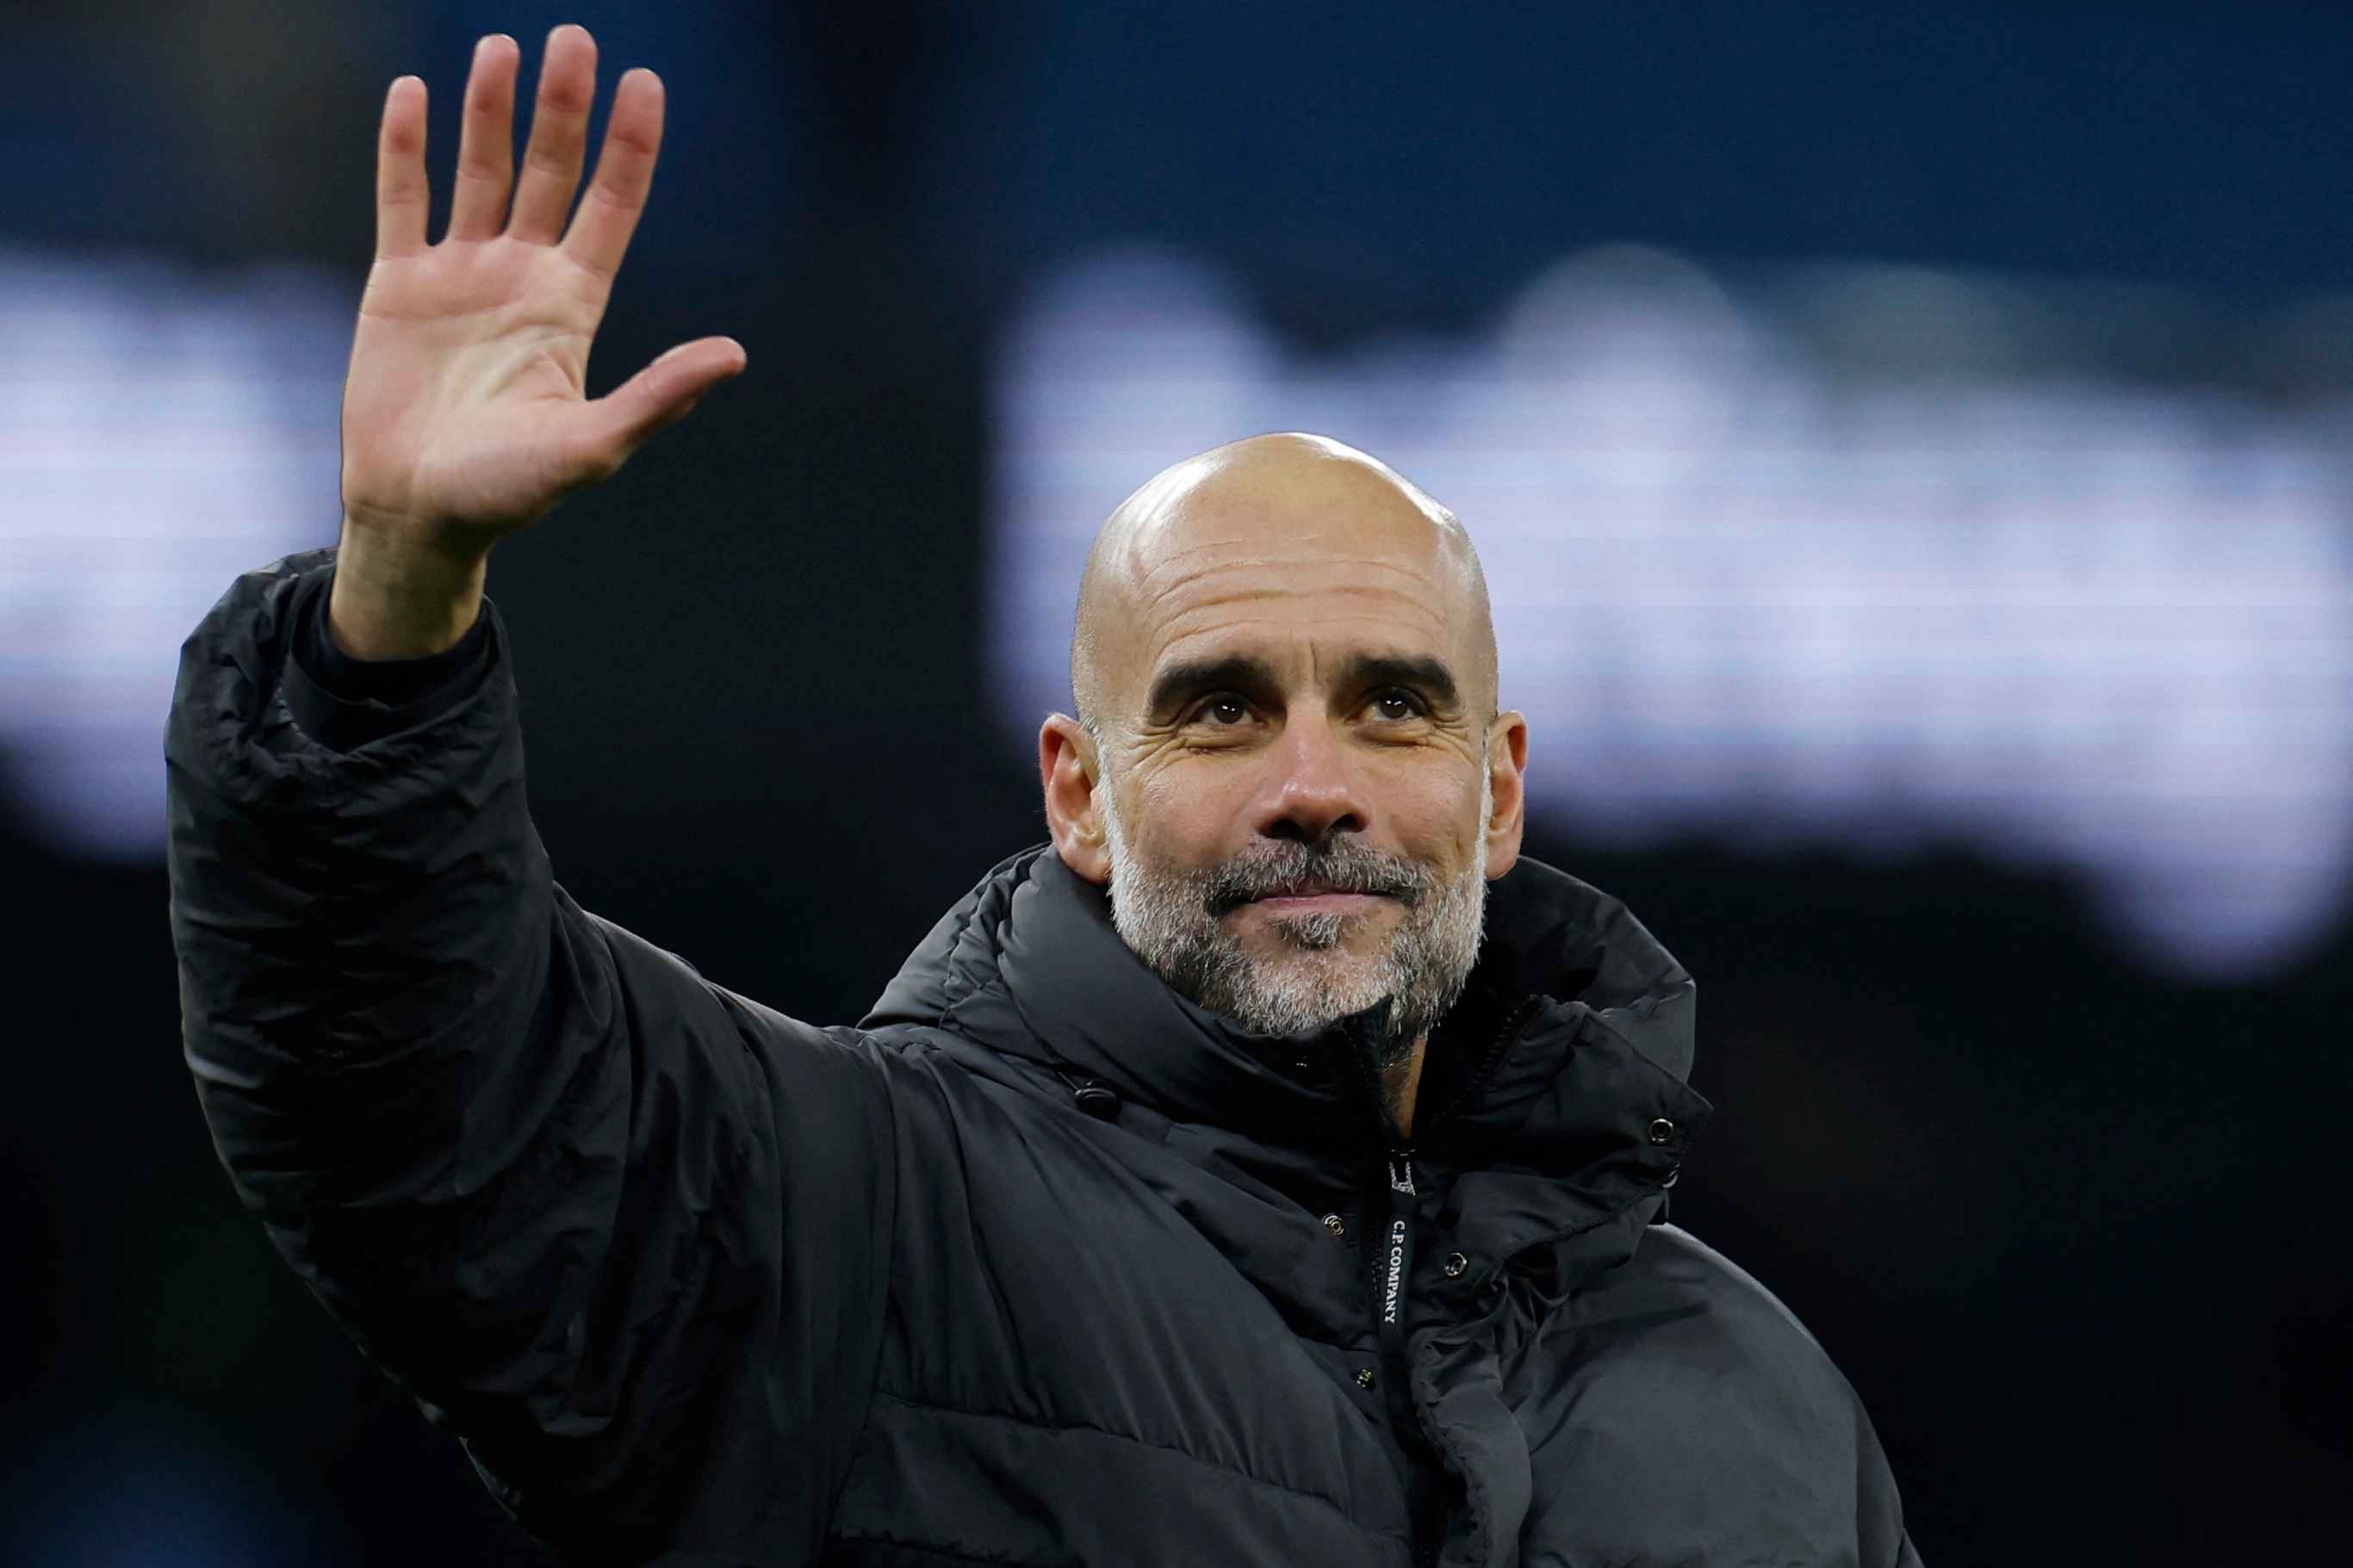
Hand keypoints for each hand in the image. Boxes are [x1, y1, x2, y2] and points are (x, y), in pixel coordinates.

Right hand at [332, 24, 743, 655]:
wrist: (419, 514)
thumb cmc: (509, 492)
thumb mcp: (594, 444)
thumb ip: (658, 394)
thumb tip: (734, 354)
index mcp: (573, 306)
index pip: (610, 205)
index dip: (629, 146)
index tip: (645, 83)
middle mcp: (522, 276)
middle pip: (549, 171)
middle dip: (562, 107)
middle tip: (574, 37)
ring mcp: (460, 275)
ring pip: (480, 171)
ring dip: (491, 111)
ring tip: (502, 47)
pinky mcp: (398, 284)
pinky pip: (402, 199)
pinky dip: (404, 147)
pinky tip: (412, 93)